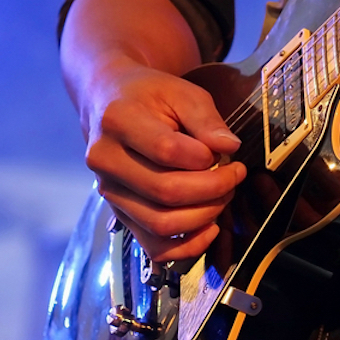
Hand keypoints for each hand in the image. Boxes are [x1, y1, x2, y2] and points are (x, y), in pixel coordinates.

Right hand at [81, 58, 246, 261]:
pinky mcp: (120, 214)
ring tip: (223, 195)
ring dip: (204, 216)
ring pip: (161, 223)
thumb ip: (206, 118)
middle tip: (234, 175)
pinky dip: (187, 247)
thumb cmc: (149, 96)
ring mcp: (109, 192)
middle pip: (165, 191)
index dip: (205, 158)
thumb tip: (229, 147)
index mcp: (117, 120)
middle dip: (213, 188)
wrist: (110, 104)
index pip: (166, 151)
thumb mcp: (181, 92)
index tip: (227, 152)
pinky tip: (209, 228)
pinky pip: (154, 246)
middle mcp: (105, 160)